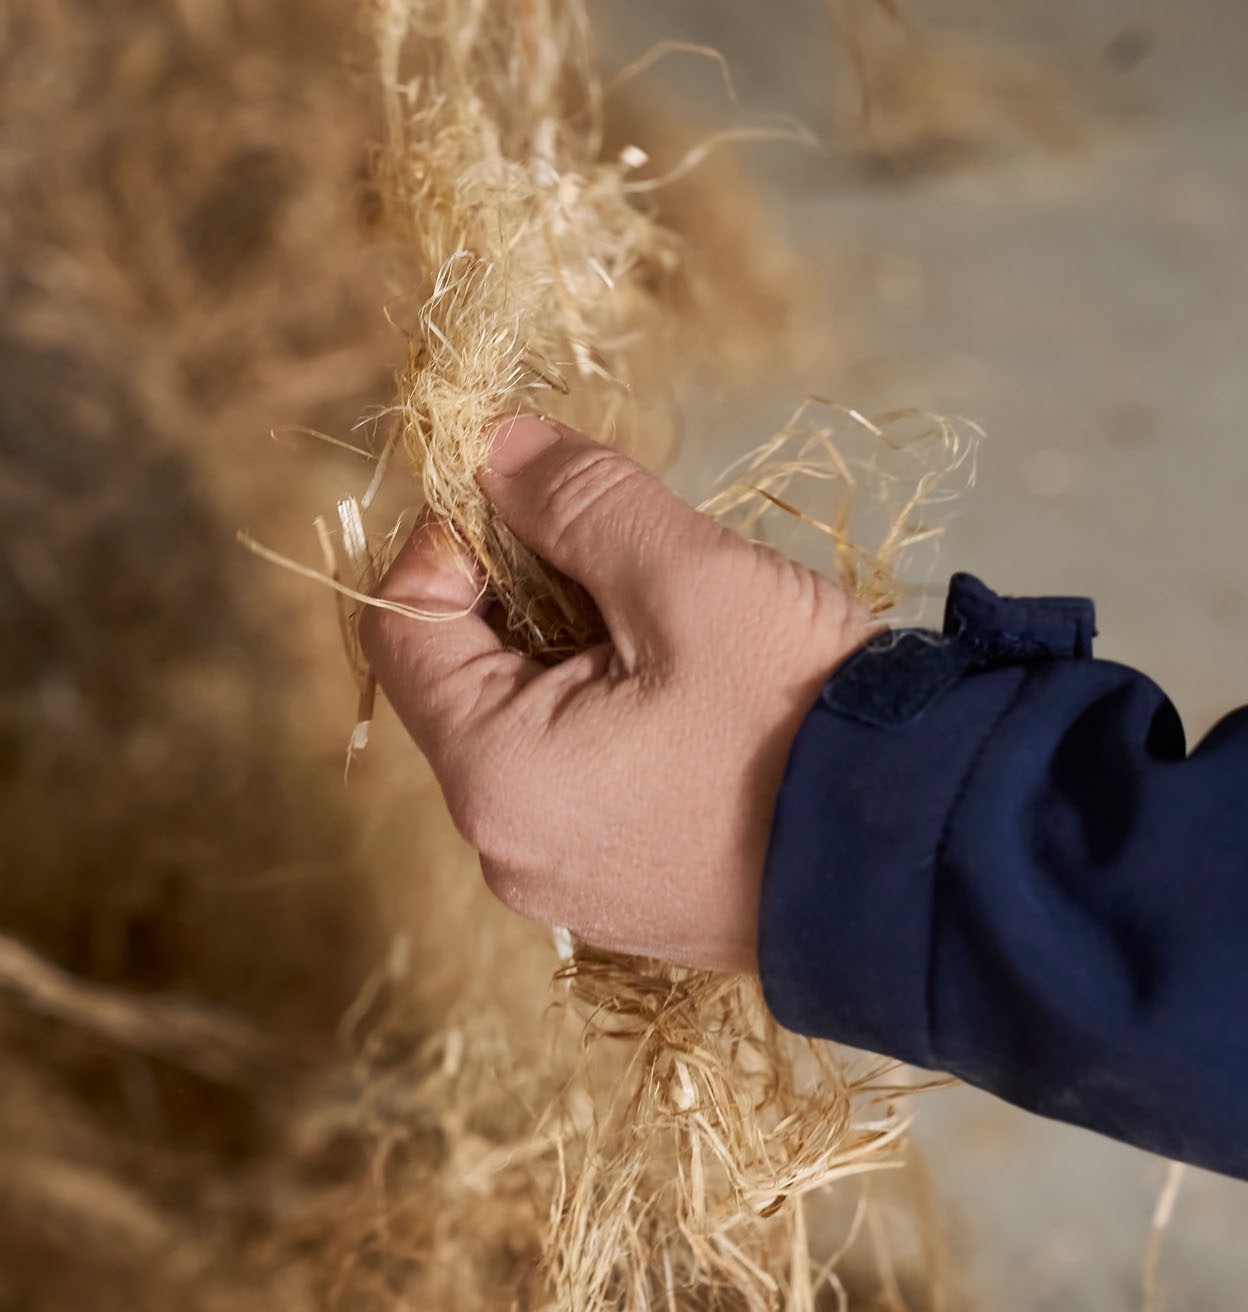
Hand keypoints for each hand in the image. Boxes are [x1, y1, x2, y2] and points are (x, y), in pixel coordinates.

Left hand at [361, 417, 872, 970]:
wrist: (936, 865)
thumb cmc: (803, 720)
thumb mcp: (689, 580)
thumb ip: (578, 501)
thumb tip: (496, 446)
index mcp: (495, 776)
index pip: (402, 623)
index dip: (450, 534)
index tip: (534, 491)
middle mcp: (509, 848)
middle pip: (462, 674)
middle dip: (525, 585)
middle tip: (626, 546)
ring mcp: (569, 883)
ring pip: (525, 721)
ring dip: (575, 643)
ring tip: (677, 613)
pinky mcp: (630, 892)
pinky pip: (578, 777)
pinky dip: (610, 709)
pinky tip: (696, 683)